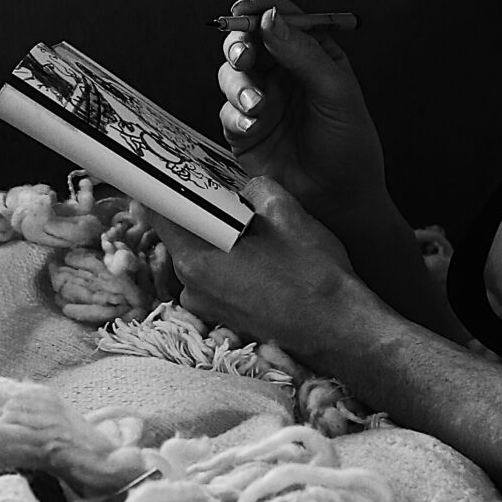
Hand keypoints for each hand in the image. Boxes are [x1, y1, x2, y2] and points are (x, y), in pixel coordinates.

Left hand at [140, 177, 363, 363]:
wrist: (341, 331)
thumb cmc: (314, 275)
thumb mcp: (285, 211)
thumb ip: (253, 188)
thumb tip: (242, 188)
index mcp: (197, 259)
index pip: (160, 213)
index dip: (164, 187)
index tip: (170, 170)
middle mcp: (192, 288)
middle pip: (180, 234)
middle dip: (199, 211)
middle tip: (225, 192)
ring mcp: (207, 307)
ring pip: (200, 256)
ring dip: (218, 238)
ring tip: (253, 228)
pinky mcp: (225, 318)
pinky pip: (216, 279)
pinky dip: (230, 263)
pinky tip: (261, 258)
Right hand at [216, 0, 393, 230]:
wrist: (339, 200)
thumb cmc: (349, 146)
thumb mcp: (336, 93)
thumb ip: (303, 53)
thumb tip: (270, 18)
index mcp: (311, 54)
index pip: (280, 18)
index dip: (259, 8)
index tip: (244, 9)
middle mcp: (282, 72)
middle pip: (246, 40)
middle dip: (238, 44)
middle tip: (244, 56)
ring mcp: (261, 99)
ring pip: (230, 73)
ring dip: (238, 84)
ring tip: (257, 105)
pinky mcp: (243, 128)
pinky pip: (227, 111)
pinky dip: (237, 116)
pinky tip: (255, 127)